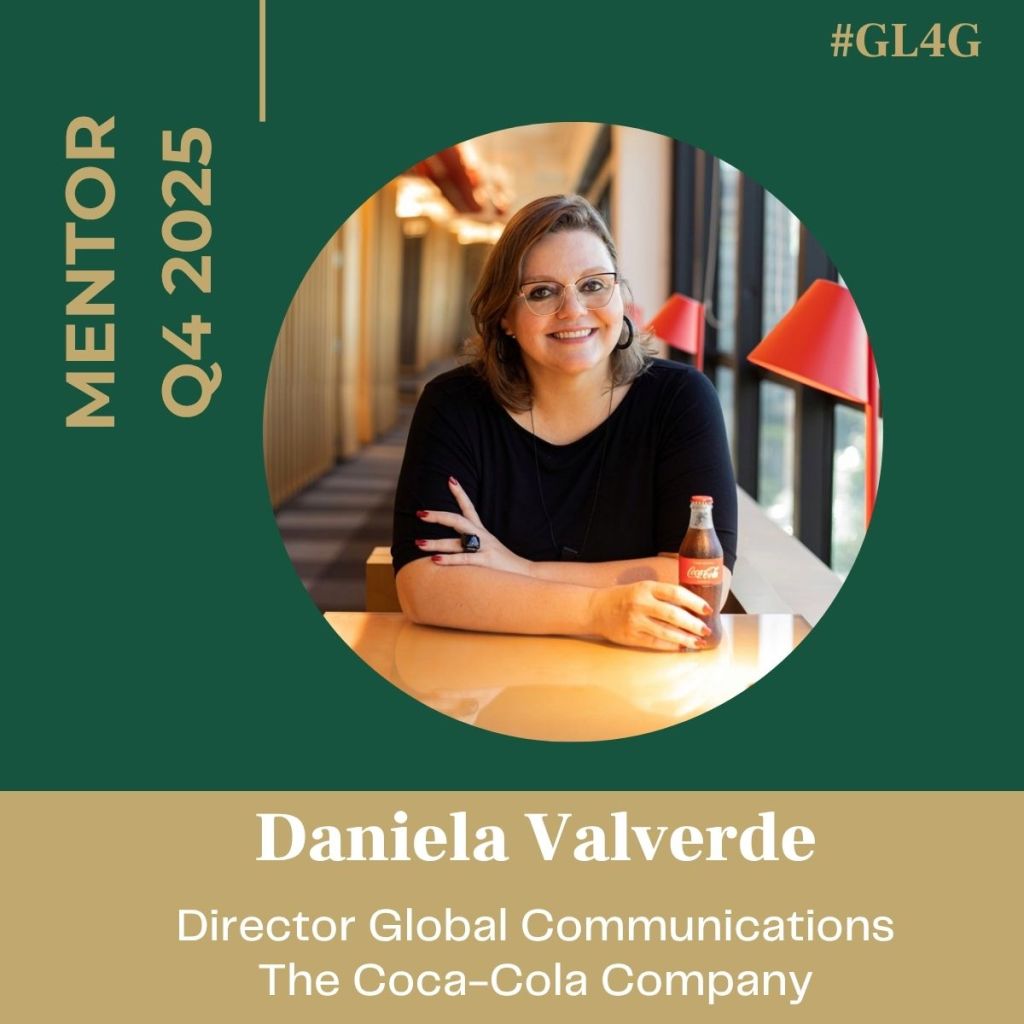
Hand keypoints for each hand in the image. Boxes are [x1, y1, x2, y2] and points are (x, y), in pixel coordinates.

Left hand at [416, 476, 531, 575]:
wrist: (526, 575)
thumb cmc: (504, 565)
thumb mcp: (488, 551)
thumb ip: (472, 547)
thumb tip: (455, 547)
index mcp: (482, 532)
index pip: (469, 508)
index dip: (460, 493)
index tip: (450, 479)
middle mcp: (482, 537)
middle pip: (457, 520)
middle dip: (438, 516)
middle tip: (420, 513)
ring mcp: (485, 548)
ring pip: (456, 541)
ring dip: (435, 542)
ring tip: (418, 542)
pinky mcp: (487, 562)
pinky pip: (465, 559)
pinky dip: (449, 559)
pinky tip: (435, 560)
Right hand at [587, 580, 714, 651]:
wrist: (595, 609)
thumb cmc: (623, 597)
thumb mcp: (642, 588)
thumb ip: (662, 594)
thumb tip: (692, 605)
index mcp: (646, 587)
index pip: (675, 592)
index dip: (694, 601)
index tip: (707, 609)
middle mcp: (641, 603)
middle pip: (673, 614)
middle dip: (693, 624)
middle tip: (706, 630)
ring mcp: (635, 621)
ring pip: (666, 631)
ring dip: (685, 638)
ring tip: (699, 642)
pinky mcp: (631, 636)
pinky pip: (656, 642)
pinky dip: (671, 645)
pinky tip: (682, 646)